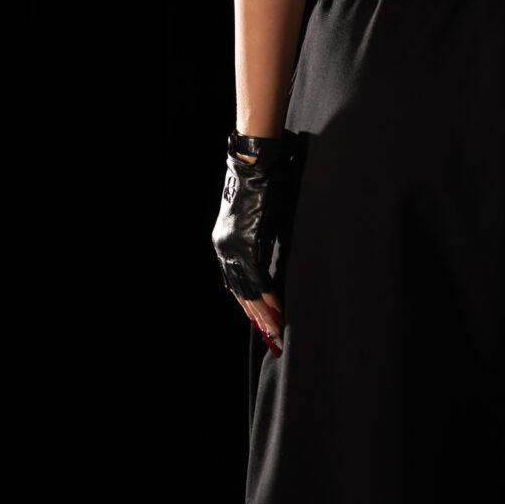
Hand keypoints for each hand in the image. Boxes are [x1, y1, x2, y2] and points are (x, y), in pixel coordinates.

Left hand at [213, 136, 302, 357]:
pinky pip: (258, 280)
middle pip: (240, 294)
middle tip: (273, 339)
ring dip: (265, 315)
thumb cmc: (260, 186)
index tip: (264, 323)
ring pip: (248, 292)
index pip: (236, 285)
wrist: (255, 164)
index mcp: (223, 244)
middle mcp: (223, 249)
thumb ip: (258, 243)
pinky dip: (269, 299)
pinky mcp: (247, 245)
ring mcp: (233, 248)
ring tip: (278, 333)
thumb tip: (268, 260)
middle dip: (259, 319)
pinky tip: (280, 313)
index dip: (250, 307)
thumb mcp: (256, 219)